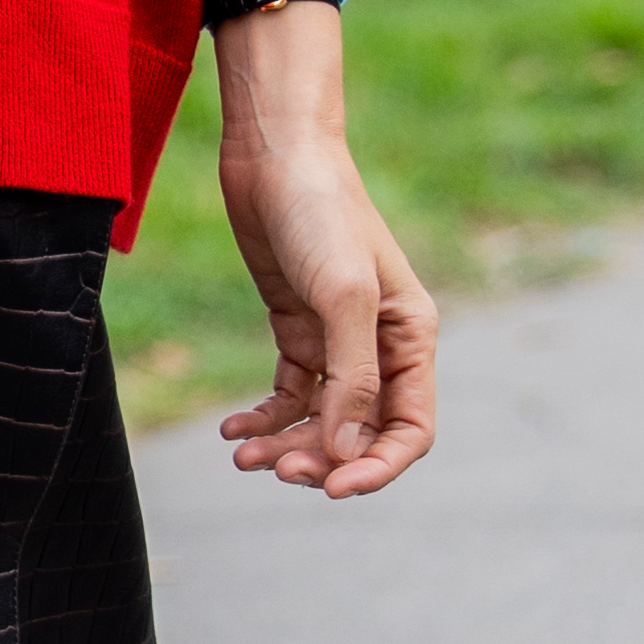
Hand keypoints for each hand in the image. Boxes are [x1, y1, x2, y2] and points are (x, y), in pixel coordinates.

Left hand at [212, 11, 437, 496]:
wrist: (274, 153)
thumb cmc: (321, 212)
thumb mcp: (342, 295)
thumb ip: (350, 377)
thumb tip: (344, 453)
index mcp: (411, 338)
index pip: (410, 428)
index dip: (378, 467)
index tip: (334, 489)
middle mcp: (380, 346)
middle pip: (362, 432)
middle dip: (323, 459)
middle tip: (276, 470)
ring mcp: (336, 340)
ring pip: (320, 420)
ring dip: (287, 445)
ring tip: (244, 456)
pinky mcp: (297, 329)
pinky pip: (287, 395)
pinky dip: (263, 418)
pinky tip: (232, 429)